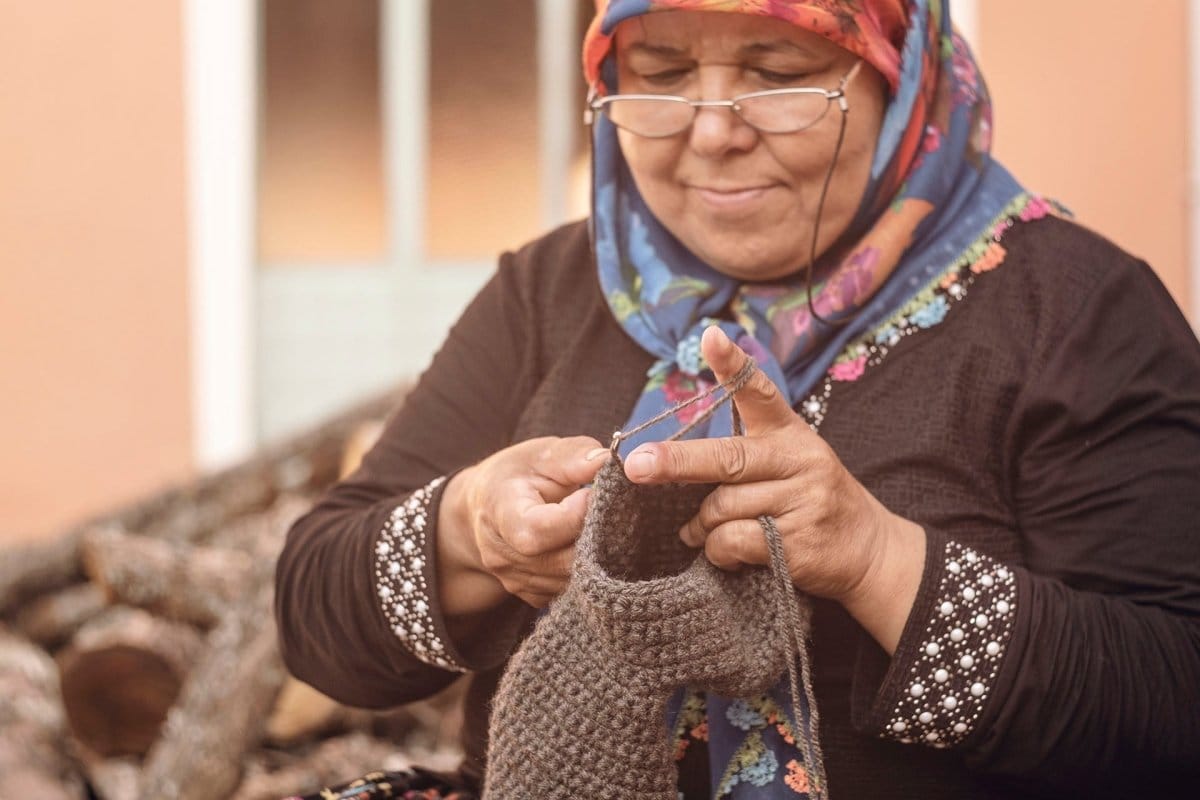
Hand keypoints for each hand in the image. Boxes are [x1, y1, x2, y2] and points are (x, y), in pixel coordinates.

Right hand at [442, 436, 607, 608]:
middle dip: (594, 537)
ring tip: (601, 527)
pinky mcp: (530, 595)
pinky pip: (569, 592)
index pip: (538, 530)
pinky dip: (586, 571)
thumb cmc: (516, 475)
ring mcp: (514, 580)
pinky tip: (588, 546)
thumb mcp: (541, 454)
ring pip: (571, 580)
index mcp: (500, 514)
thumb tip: (608, 462)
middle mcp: (502, 555)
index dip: (575, 515)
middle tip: (608, 512)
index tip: (593, 493)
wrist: (486, 506)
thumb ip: (574, 456)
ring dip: (596, 557)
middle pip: (561, 561)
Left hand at [623, 327, 924, 648]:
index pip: (758, 392)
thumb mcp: (788, 459)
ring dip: (699, 525)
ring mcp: (802, 500)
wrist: (868, 549)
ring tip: (698, 531)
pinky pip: (734, 541)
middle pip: (726, 458)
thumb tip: (668, 461)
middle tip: (638, 465)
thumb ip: (741, 452)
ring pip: (722, 507)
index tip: (709, 337)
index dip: (732, 365)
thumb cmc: (808, 499)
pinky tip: (725, 554)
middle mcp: (798, 459)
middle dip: (677, 462)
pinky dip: (717, 551)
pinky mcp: (798, 542)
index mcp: (789, 432)